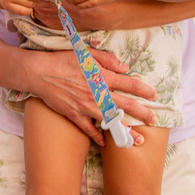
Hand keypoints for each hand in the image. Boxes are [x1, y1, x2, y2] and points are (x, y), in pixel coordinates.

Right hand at [25, 47, 151, 145]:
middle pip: (126, 106)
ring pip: (111, 122)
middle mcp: (97, 93)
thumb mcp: (86, 52)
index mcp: (102, 76)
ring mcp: (86, 106)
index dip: (144, 90)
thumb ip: (107, 59)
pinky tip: (106, 142)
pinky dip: (98, 137)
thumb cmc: (62, 60)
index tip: (154, 95)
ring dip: (126, 132)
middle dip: (143, 113)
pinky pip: (89, 129)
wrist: (40, 73)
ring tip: (137, 140)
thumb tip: (125, 68)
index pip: (130, 84)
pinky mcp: (74, 115)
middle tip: (154, 119)